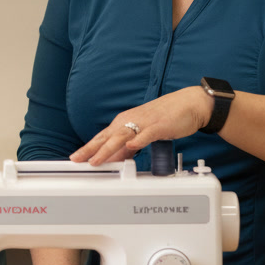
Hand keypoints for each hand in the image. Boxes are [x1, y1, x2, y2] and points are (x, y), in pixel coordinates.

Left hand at [69, 87, 210, 164]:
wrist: (189, 104)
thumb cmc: (165, 119)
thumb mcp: (142, 134)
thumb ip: (128, 147)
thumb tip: (114, 159)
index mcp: (125, 123)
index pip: (102, 137)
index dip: (88, 148)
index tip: (75, 158)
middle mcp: (131, 121)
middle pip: (107, 137)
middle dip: (90, 149)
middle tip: (76, 159)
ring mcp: (144, 123)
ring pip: (122, 137)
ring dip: (107, 149)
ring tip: (96, 159)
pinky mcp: (159, 126)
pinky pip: (146, 134)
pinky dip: (137, 141)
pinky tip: (130, 147)